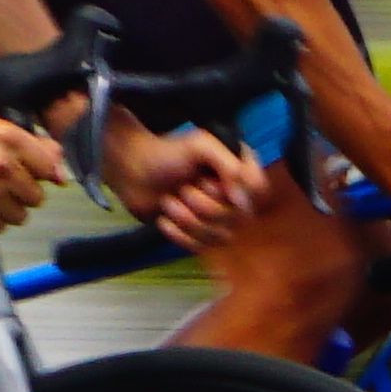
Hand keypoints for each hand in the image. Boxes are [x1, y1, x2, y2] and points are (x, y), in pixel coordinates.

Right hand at [0, 118, 63, 229]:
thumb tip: (62, 177)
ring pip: (20, 216)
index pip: (49, 168)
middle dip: (23, 194)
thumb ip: (39, 149)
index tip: (26, 171)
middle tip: (3, 185)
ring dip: (8, 210)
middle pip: (37, 197)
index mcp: (8, 137)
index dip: (39, 173)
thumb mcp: (2, 133)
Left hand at [104, 119, 264, 250]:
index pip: (258, 189)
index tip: (214, 182)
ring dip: (188, 219)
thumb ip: (228, 164)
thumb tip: (242, 199)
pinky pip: (200, 246)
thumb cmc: (166, 153)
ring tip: (169, 201)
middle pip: (238, 217)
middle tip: (183, 188)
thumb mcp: (200, 145)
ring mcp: (215, 216)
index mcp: (237, 168)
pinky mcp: (197, 234)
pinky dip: (178, 233)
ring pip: (219, 235)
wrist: (131, 171)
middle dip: (203, 204)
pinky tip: (164, 218)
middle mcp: (232, 193)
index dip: (237, 192)